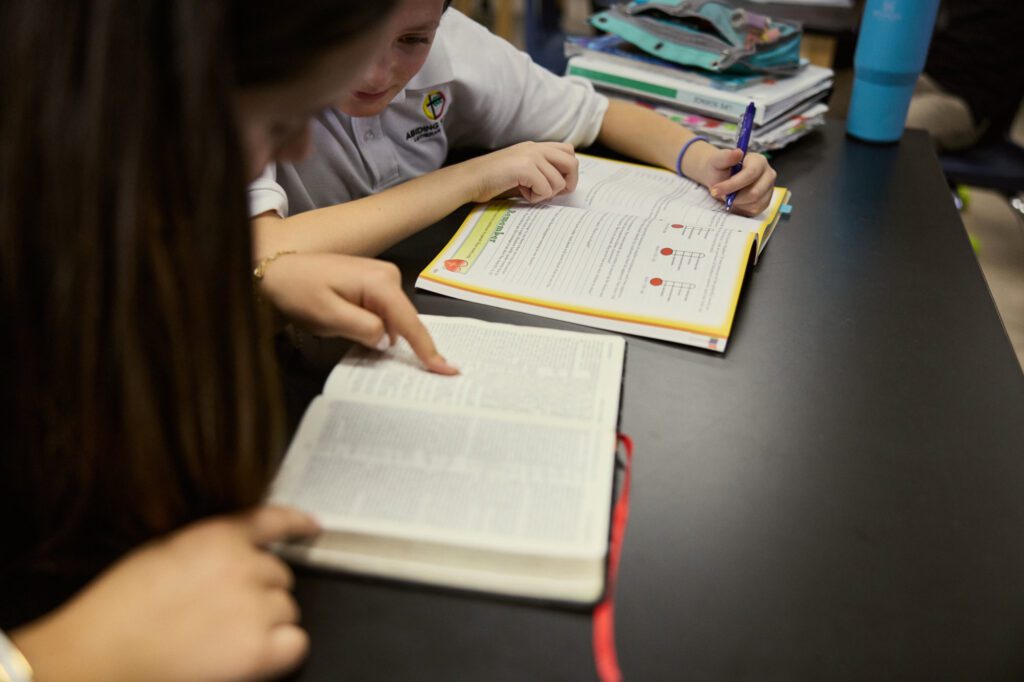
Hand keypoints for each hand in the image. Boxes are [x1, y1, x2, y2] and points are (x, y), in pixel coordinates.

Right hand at [12, 506, 320, 681]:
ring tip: (224, 638)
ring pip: (287, 609)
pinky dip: (281, 650)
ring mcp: (255, 607)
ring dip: (266, 622)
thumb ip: (205, 549)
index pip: (272, 520)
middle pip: (280, 575)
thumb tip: (231, 556)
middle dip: (260, 591)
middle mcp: (245, 566)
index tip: (311, 527)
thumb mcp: (163, 553)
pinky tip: (256, 654)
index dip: (296, 523)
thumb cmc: (117, 610)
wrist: (99, 654)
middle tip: (225, 613)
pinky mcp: (258, 650)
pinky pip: (296, 644)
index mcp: (218, 536)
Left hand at [257, 252, 458, 374]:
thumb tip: (387, 341)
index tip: (448, 371)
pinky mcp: (370, 283)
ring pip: (394, 319)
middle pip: (405, 321)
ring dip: (383, 336)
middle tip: (392, 362)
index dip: (428, 350)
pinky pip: (384, 313)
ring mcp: (381, 278)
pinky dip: (377, 328)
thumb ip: (364, 330)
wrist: (275, 268)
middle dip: (401, 345)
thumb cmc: (298, 290)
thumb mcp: (328, 316)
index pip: (411, 323)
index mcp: (380, 283)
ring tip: (353, 338)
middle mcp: (388, 277)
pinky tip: (360, 334)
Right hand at [461, 141, 578, 203]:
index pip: (568, 151)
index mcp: (535, 147)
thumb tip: (563, 186)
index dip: (569, 171)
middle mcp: (535, 148)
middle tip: (553, 193)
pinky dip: (536, 197)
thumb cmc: (493, 180)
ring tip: (527, 192)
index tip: (558, 185)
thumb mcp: (521, 171)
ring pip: (558, 181)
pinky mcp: (526, 168)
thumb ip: (541, 172)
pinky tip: (522, 194)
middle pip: (572, 162)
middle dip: (568, 182)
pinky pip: (546, 189)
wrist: (470, 179)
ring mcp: (531, 156)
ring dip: (546, 193)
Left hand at [683, 141, 776, 216]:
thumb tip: (738, 152)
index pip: (750, 174)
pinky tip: (735, 200)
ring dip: (737, 202)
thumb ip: (726, 156)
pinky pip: (754, 210)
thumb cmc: (719, 168)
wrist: (720, 178)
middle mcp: (768, 174)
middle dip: (734, 196)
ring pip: (754, 203)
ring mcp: (769, 189)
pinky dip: (741, 208)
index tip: (715, 190)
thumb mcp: (717, 161)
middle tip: (720, 194)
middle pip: (754, 192)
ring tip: (728, 194)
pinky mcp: (765, 201)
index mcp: (759, 161)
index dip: (732, 184)